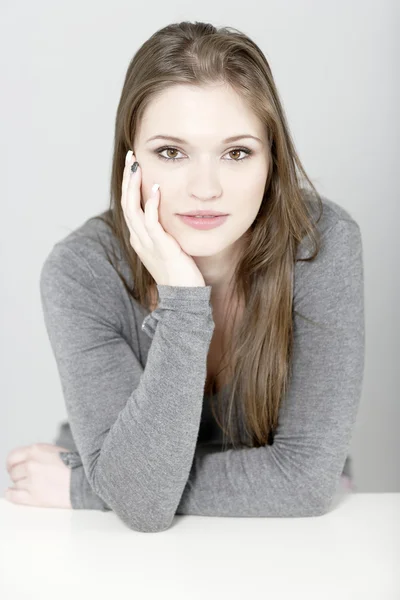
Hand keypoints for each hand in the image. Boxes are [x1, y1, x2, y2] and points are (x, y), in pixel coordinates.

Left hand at [4, 443, 71, 508]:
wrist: (86, 482)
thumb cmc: (76, 467)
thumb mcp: (56, 451)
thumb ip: (38, 454)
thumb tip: (26, 462)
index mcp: (37, 450)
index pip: (13, 456)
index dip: (11, 463)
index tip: (12, 467)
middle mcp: (32, 464)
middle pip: (14, 472)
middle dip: (19, 474)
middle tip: (25, 477)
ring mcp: (31, 481)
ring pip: (15, 483)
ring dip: (20, 484)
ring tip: (31, 485)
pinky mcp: (34, 497)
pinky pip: (14, 496)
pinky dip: (11, 494)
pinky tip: (12, 493)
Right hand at [121, 150, 205, 286]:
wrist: (184, 298)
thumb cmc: (180, 274)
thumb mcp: (170, 248)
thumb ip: (166, 232)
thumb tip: (172, 217)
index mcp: (140, 239)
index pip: (129, 206)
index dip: (129, 185)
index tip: (134, 166)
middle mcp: (140, 239)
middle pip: (126, 203)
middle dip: (128, 179)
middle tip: (131, 157)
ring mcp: (148, 244)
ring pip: (133, 209)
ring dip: (134, 186)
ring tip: (137, 166)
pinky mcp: (161, 248)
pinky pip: (151, 222)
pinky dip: (151, 204)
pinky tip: (156, 188)